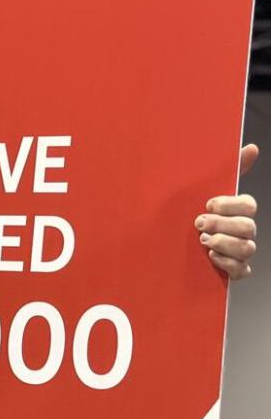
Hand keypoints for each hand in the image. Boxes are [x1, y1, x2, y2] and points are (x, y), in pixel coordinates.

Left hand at [197, 143, 257, 279]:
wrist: (167, 245)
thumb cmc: (188, 214)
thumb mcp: (200, 191)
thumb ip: (227, 170)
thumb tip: (250, 148)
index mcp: (237, 211)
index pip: (248, 205)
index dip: (229, 205)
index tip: (207, 204)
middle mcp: (242, 231)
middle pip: (248, 227)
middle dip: (222, 225)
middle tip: (198, 224)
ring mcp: (239, 251)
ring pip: (247, 248)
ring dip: (224, 243)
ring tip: (203, 241)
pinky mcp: (232, 270)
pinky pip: (241, 270)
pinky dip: (227, 264)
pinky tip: (210, 257)